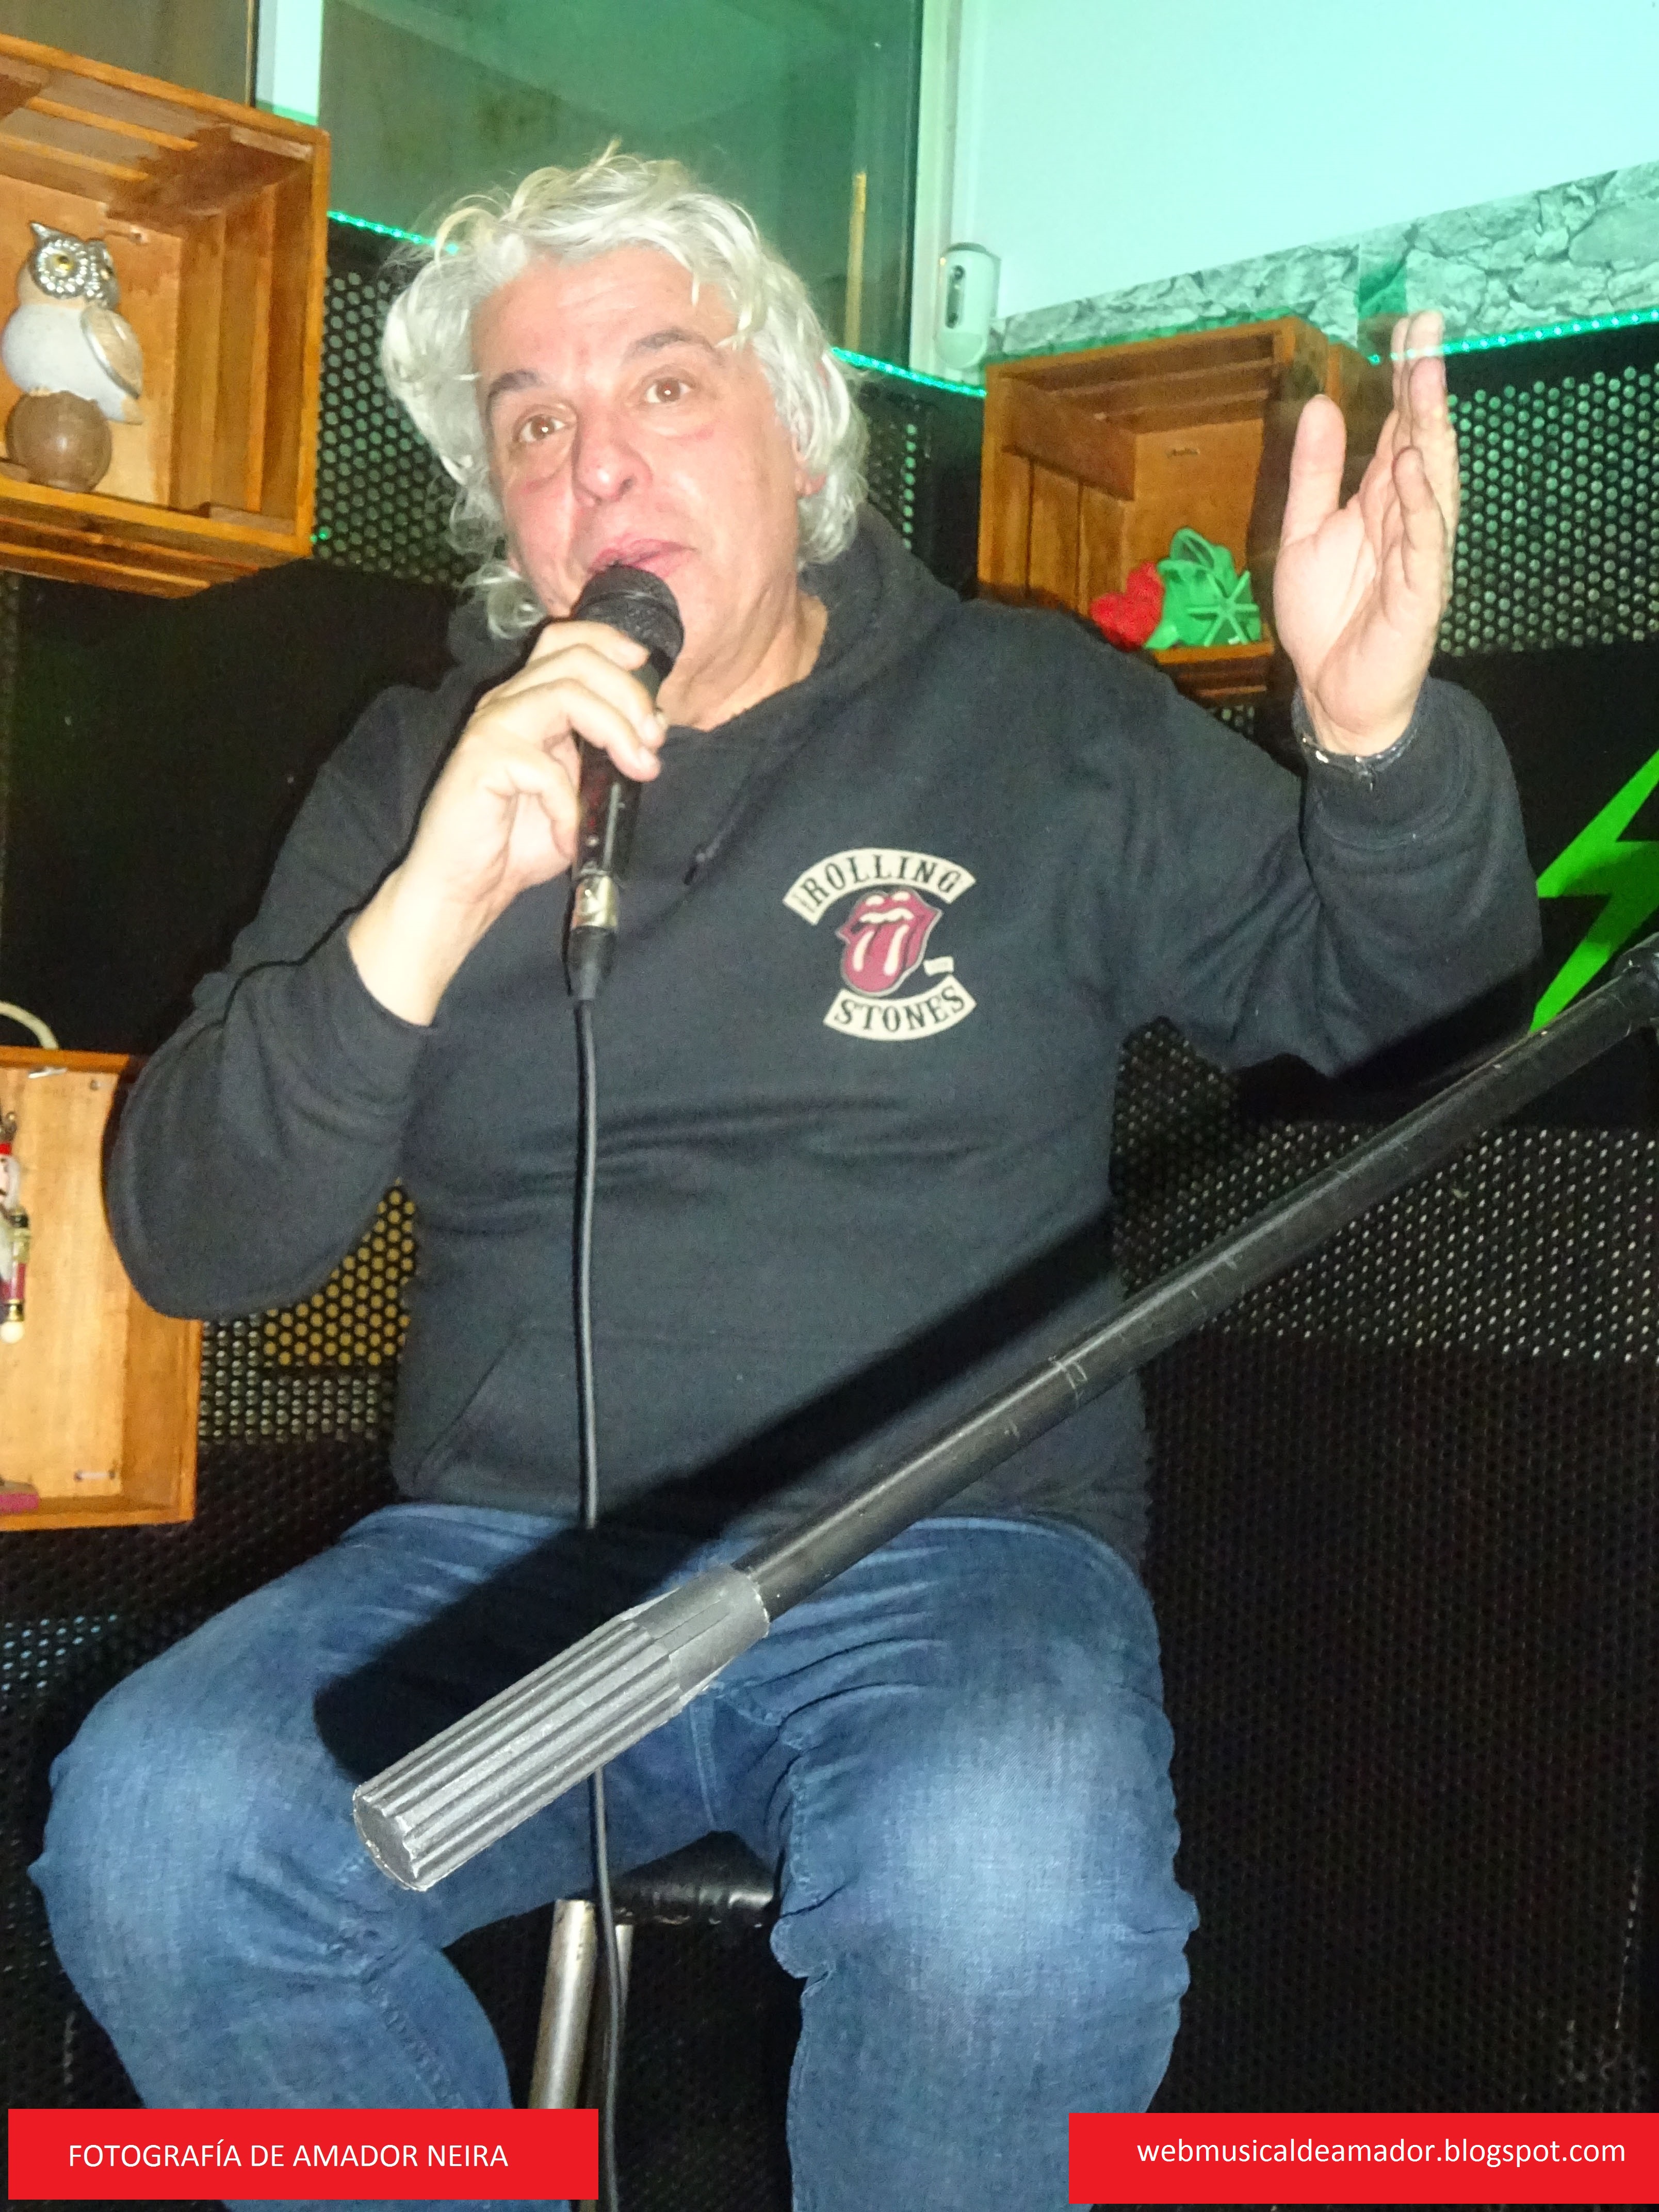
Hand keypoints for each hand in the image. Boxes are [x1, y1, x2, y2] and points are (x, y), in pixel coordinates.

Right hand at [346, 620, 665, 1022]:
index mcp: (528, 701)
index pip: (566, 641)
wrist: (464, 889)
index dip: (609, 643)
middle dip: (627, 693)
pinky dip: (569, 803)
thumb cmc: (516, 843)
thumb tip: (651, 729)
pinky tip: (569, 835)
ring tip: (639, 770)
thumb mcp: (577, 792)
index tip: (647, 670)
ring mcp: (490, 729)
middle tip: (653, 739)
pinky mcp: (480, 762)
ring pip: (564, 694)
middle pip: (574, 658)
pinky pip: (543, 767)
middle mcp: (506, 704)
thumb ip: (605, 755)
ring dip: (615, 729)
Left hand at [1272, 309, 1457, 755]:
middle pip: (1420, 441)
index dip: (1404, 379)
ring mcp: (1419, 553)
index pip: (1398, 428)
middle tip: (1427, 328)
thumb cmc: (1327, 615)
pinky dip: (1421, 505)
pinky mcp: (1419, 593)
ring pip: (1432, 482)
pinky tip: (1415, 467)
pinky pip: (1422, 543)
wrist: (1331, 693)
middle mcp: (1408, 517)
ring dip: (1430, 431)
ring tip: (1425, 378)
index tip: (1408, 326)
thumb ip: (1314, 474)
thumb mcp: (1303, 534)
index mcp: (1381, 499)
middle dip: (1424, 386)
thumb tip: (1321, 403)